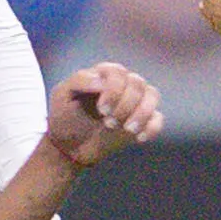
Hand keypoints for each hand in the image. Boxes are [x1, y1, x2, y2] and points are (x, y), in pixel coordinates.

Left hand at [43, 63, 162, 167]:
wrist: (69, 146)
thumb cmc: (64, 117)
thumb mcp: (62, 95)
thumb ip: (79, 81)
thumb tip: (103, 82)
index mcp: (104, 74)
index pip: (119, 73)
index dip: (114, 91)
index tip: (101, 110)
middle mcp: (123, 83)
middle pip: (138, 84)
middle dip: (125, 106)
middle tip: (108, 123)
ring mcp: (135, 102)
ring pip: (153, 95)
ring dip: (141, 114)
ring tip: (127, 129)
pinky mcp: (142, 121)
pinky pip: (158, 119)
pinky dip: (152, 128)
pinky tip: (138, 138)